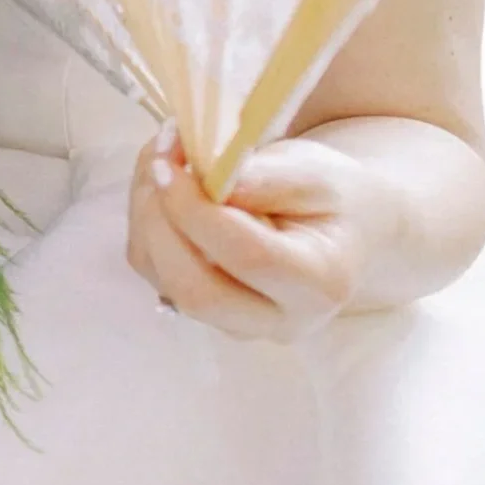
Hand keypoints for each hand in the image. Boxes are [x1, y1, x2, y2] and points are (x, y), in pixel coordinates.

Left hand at [126, 130, 379, 340]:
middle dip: (161, 221)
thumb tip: (215, 179)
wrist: (338, 229)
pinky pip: (156, 272)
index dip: (198, 210)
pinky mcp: (205, 311)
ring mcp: (238, 325)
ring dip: (146, 217)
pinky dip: (146, 224)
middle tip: (158, 160)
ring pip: (166, 282)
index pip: (248, 257)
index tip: (171, 162)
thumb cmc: (331, 197)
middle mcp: (277, 321)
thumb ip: (270, 178)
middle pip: (197, 292)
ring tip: (161, 159)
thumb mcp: (315, 172)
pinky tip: (162, 185)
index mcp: (318, 283)